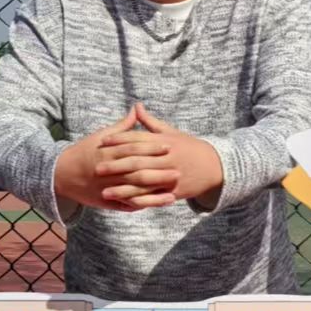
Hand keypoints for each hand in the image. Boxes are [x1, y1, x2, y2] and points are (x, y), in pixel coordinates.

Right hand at [55, 110, 177, 211]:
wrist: (61, 174)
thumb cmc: (84, 152)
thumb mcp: (100, 136)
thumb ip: (122, 127)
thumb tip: (136, 109)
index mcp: (107, 153)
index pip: (133, 150)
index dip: (151, 148)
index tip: (168, 146)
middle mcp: (108, 173)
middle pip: (136, 173)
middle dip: (157, 173)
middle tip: (179, 171)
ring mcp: (108, 189)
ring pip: (134, 192)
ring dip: (154, 194)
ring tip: (173, 193)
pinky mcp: (107, 202)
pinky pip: (128, 205)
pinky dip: (143, 205)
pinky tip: (158, 203)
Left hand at [98, 102, 223, 205]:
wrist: (214, 166)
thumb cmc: (189, 147)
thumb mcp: (171, 132)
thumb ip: (150, 122)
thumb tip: (136, 106)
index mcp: (164, 141)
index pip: (138, 139)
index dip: (119, 140)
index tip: (102, 142)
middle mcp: (166, 157)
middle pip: (137, 161)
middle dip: (116, 165)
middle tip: (96, 168)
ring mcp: (170, 175)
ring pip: (143, 182)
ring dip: (123, 188)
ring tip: (104, 191)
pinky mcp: (174, 190)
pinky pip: (154, 197)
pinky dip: (139, 200)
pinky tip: (124, 203)